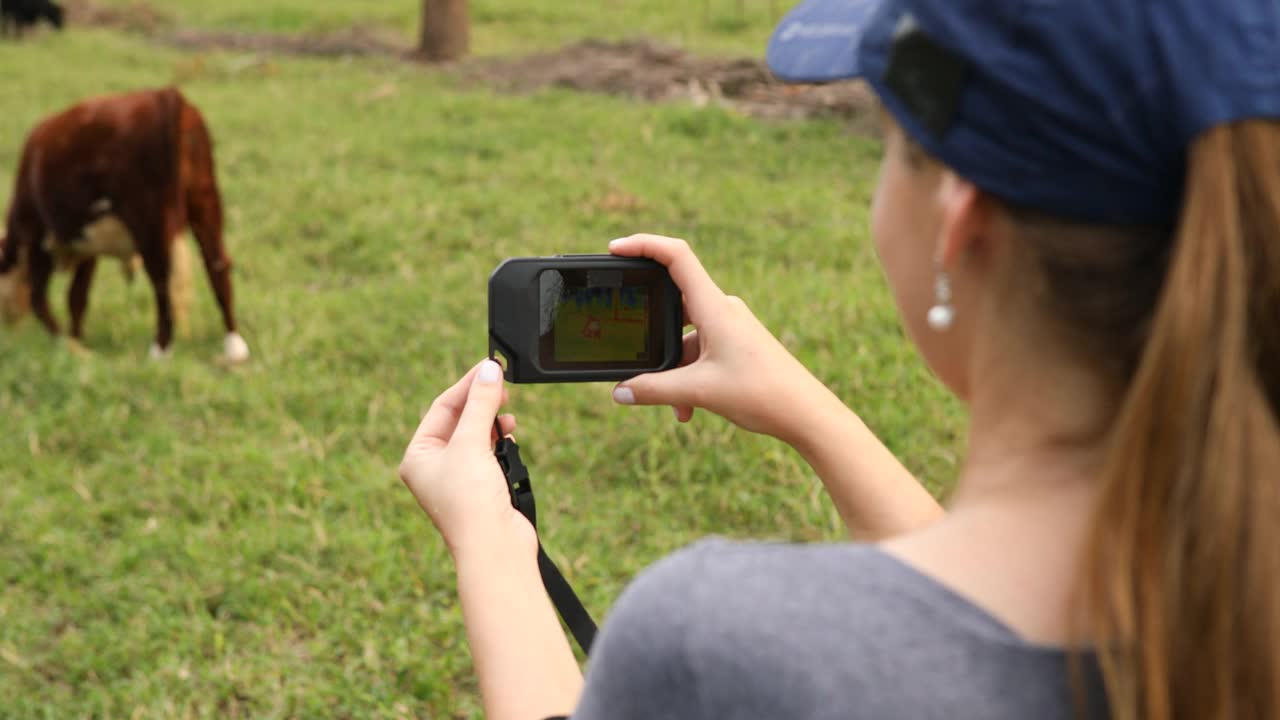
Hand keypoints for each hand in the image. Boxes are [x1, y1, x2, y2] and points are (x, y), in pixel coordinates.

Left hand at [399, 359, 533, 558]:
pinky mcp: (483, 488)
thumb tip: (489, 370)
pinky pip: (491, 454)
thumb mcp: (472, 444)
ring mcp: (459, 479)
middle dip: (482, 403)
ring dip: (493, 423)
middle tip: (502, 386)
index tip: (490, 367)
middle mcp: (435, 467)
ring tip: (508, 416)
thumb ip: (481, 404)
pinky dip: (501, 444)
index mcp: (418, 456)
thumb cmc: (470, 503)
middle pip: (460, 420)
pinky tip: (510, 439)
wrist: (494, 549)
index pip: (442, 408)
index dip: (467, 385)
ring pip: (477, 436)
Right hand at [608, 234, 825, 443]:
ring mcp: (730, 326)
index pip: (676, 256)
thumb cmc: (762, 394)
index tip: (615, 249)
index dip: (644, 244)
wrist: (807, 413)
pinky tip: (689, 408)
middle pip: (672, 303)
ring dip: (674, 371)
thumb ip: (654, 390)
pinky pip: (700, 352)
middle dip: (653, 338)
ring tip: (677, 406)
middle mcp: (722, 309)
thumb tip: (620, 392)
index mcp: (714, 307)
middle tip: (634, 356)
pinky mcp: (736, 344)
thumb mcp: (700, 392)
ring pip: (685, 339)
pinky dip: (689, 377)